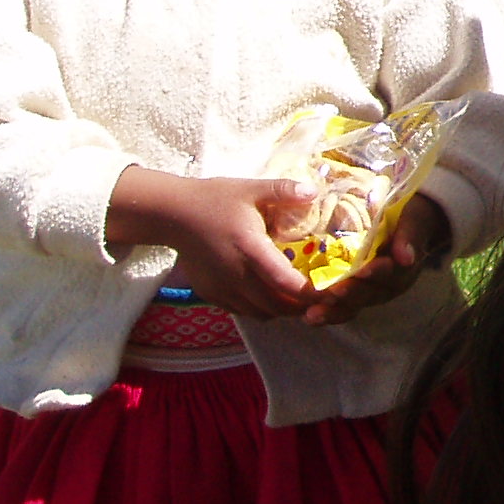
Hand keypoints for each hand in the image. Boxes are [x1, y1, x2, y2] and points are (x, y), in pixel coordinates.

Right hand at [105, 167, 318, 319]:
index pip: (286, 283)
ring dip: (281, 309)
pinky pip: (242, 312)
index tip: (329, 292)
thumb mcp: (251, 189)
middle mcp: (236, 275)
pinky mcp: (210, 294)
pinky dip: (260, 309)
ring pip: (260, 313)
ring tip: (295, 296)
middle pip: (276, 306)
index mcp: (250, 249)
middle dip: (301, 306)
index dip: (311, 293)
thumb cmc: (215, 200)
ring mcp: (221, 288)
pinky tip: (268, 294)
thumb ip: (284, 190)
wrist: (174, 215)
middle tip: (317, 297)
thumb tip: (314, 191)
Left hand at [294, 194, 451, 327]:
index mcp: (404, 267)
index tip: (362, 271)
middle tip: (331, 291)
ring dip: (333, 310)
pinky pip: (340, 308)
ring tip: (313, 314)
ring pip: (353, 305)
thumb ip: (410, 234)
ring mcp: (369, 292)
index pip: (391, 272)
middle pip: (370, 294)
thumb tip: (405, 257)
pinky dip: (326, 313)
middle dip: (350, 293)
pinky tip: (308, 316)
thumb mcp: (413, 218)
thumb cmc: (407, 216)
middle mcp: (387, 285)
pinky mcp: (352, 294)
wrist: (404, 223)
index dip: (376, 272)